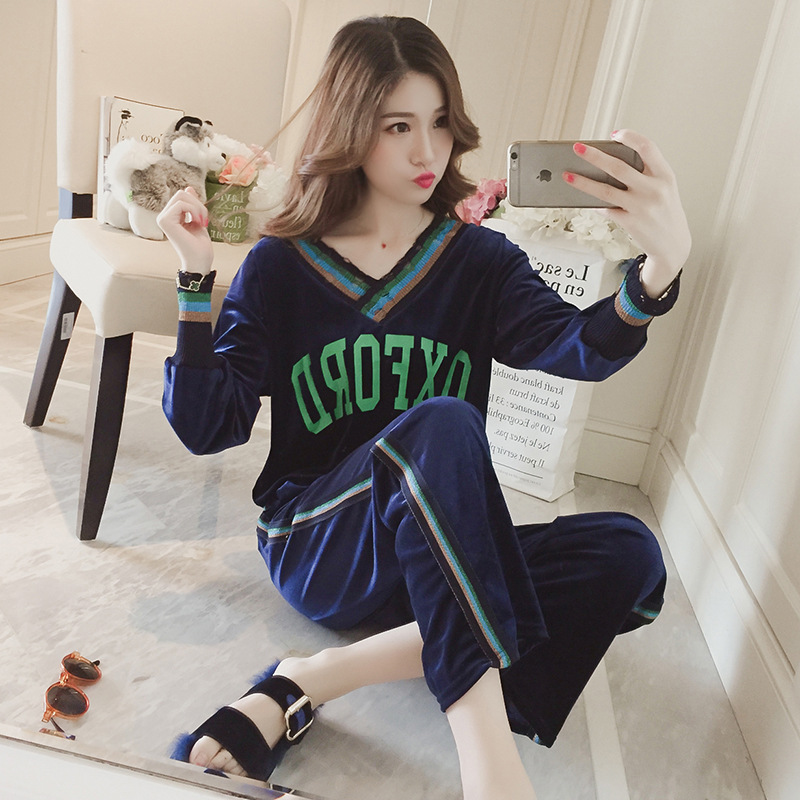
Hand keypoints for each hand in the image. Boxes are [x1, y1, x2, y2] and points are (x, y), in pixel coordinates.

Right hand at [156, 187, 213, 274]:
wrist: (200, 262)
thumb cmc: (200, 246)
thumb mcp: (198, 219)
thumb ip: (192, 205)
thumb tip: (188, 188)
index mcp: (171, 216)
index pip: (182, 196)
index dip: (196, 203)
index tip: (204, 218)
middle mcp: (164, 217)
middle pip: (181, 193)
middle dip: (198, 204)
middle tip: (205, 220)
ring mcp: (162, 219)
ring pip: (181, 196)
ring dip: (198, 207)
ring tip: (202, 222)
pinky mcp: (165, 221)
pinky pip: (181, 204)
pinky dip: (194, 211)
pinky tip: (198, 223)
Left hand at [566, 130, 691, 297]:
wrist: (674, 244)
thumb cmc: (666, 212)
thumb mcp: (665, 188)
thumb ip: (646, 174)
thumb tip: (610, 163)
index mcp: (665, 175)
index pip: (647, 147)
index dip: (630, 137)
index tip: (614, 134)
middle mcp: (654, 189)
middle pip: (618, 167)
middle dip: (595, 156)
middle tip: (577, 148)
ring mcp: (641, 207)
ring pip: (605, 190)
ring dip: (583, 182)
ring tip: (568, 175)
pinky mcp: (631, 223)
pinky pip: (606, 209)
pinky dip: (594, 203)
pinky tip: (582, 198)